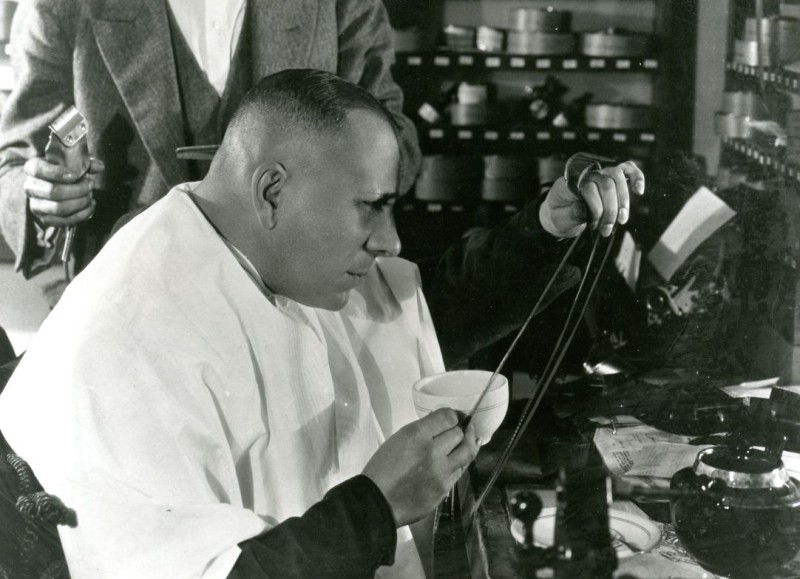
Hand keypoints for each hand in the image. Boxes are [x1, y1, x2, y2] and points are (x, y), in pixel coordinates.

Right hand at [24, 157, 104, 227]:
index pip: (38, 169)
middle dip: (77, 189)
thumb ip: (84, 163)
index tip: (75, 175)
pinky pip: (64, 221)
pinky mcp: (46, 219)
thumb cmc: (64, 172)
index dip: (57, 173)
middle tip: (90, 185)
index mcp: (32, 168)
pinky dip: (82, 214)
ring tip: (90, 195)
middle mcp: (30, 187)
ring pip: (59, 208)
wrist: (56, 187)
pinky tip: (90, 206)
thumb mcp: (72, 163)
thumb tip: (99, 166)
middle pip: (53, 191)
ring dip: (81, 202)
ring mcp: (37, 205)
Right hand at [362, 408, 479, 526]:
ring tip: (466, 441)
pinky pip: (459, 471)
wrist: (377, 501)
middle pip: (459, 433)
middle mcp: (433, 451)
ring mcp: (441, 472)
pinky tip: (452, 463)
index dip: (452, 416)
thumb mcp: (398, 439)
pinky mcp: (445, 489)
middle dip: (457, 430)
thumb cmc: (382, 468)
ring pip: (467, 452)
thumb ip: (422, 430)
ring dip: (466, 445)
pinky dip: (457, 464)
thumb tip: (441, 424)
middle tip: (455, 431)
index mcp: (416, 435)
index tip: (451, 418)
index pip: (448, 417)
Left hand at [539, 160, 644, 237]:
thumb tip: (584, 210)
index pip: (589, 188)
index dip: (595, 209)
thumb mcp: (560, 218)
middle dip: (611, 209)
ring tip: (622, 220)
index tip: (594, 226)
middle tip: (607, 230)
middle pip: (606, 184)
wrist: (560, 213)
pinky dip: (636, 177)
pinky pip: (627, 170)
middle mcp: (587, 174)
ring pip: (618, 176)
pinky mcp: (613, 177)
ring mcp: (601, 173)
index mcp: (571, 182)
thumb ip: (571, 213)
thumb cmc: (561, 215)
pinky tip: (639, 191)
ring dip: (623, 200)